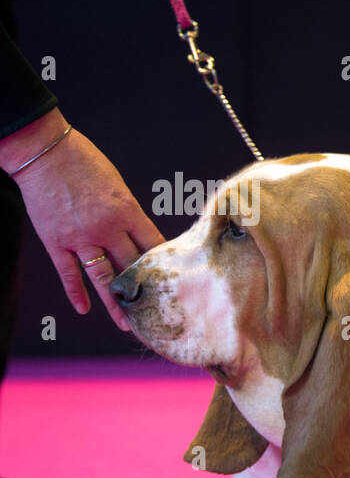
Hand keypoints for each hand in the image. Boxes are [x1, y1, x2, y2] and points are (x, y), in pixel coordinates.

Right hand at [1, 109, 164, 330]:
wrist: (43, 152)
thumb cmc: (85, 162)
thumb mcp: (117, 186)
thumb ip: (128, 214)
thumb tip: (140, 237)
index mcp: (127, 212)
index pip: (154, 246)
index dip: (166, 266)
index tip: (177, 283)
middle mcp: (106, 229)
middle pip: (132, 267)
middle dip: (147, 291)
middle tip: (159, 313)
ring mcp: (79, 237)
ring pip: (103, 278)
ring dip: (116, 303)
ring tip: (127, 324)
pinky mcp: (55, 241)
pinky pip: (68, 273)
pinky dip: (75, 292)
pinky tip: (84, 310)